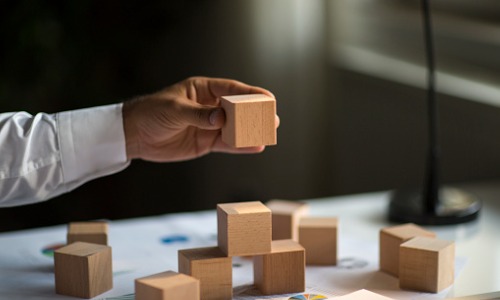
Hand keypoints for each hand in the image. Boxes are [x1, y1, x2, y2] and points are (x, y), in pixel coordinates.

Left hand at [122, 76, 278, 161]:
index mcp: (203, 90)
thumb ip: (198, 115)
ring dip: (251, 131)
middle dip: (255, 114)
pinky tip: (254, 147)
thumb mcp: (174, 110)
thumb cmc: (151, 113)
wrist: (135, 135)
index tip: (267, 97)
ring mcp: (209, 125)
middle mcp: (209, 106)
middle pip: (238, 109)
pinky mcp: (205, 142)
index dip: (251, 93)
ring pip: (235, 128)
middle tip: (272, 119)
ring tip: (268, 134)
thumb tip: (221, 119)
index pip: (231, 89)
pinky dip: (240, 146)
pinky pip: (226, 144)